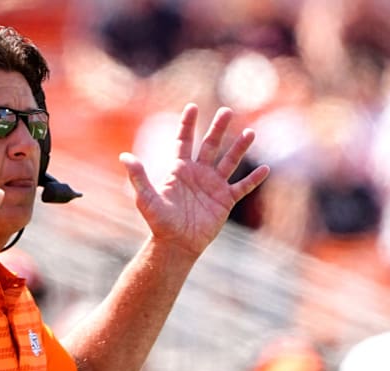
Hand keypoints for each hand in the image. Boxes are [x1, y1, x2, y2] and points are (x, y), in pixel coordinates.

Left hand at [120, 104, 268, 256]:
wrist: (176, 244)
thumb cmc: (159, 221)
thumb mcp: (146, 198)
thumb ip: (138, 177)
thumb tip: (124, 157)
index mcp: (180, 170)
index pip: (184, 142)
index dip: (187, 125)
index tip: (192, 107)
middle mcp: (198, 174)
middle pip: (211, 146)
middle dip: (218, 128)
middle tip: (226, 111)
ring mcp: (213, 186)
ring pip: (230, 162)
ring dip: (240, 147)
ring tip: (250, 132)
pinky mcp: (225, 201)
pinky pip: (241, 187)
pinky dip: (253, 179)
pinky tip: (265, 169)